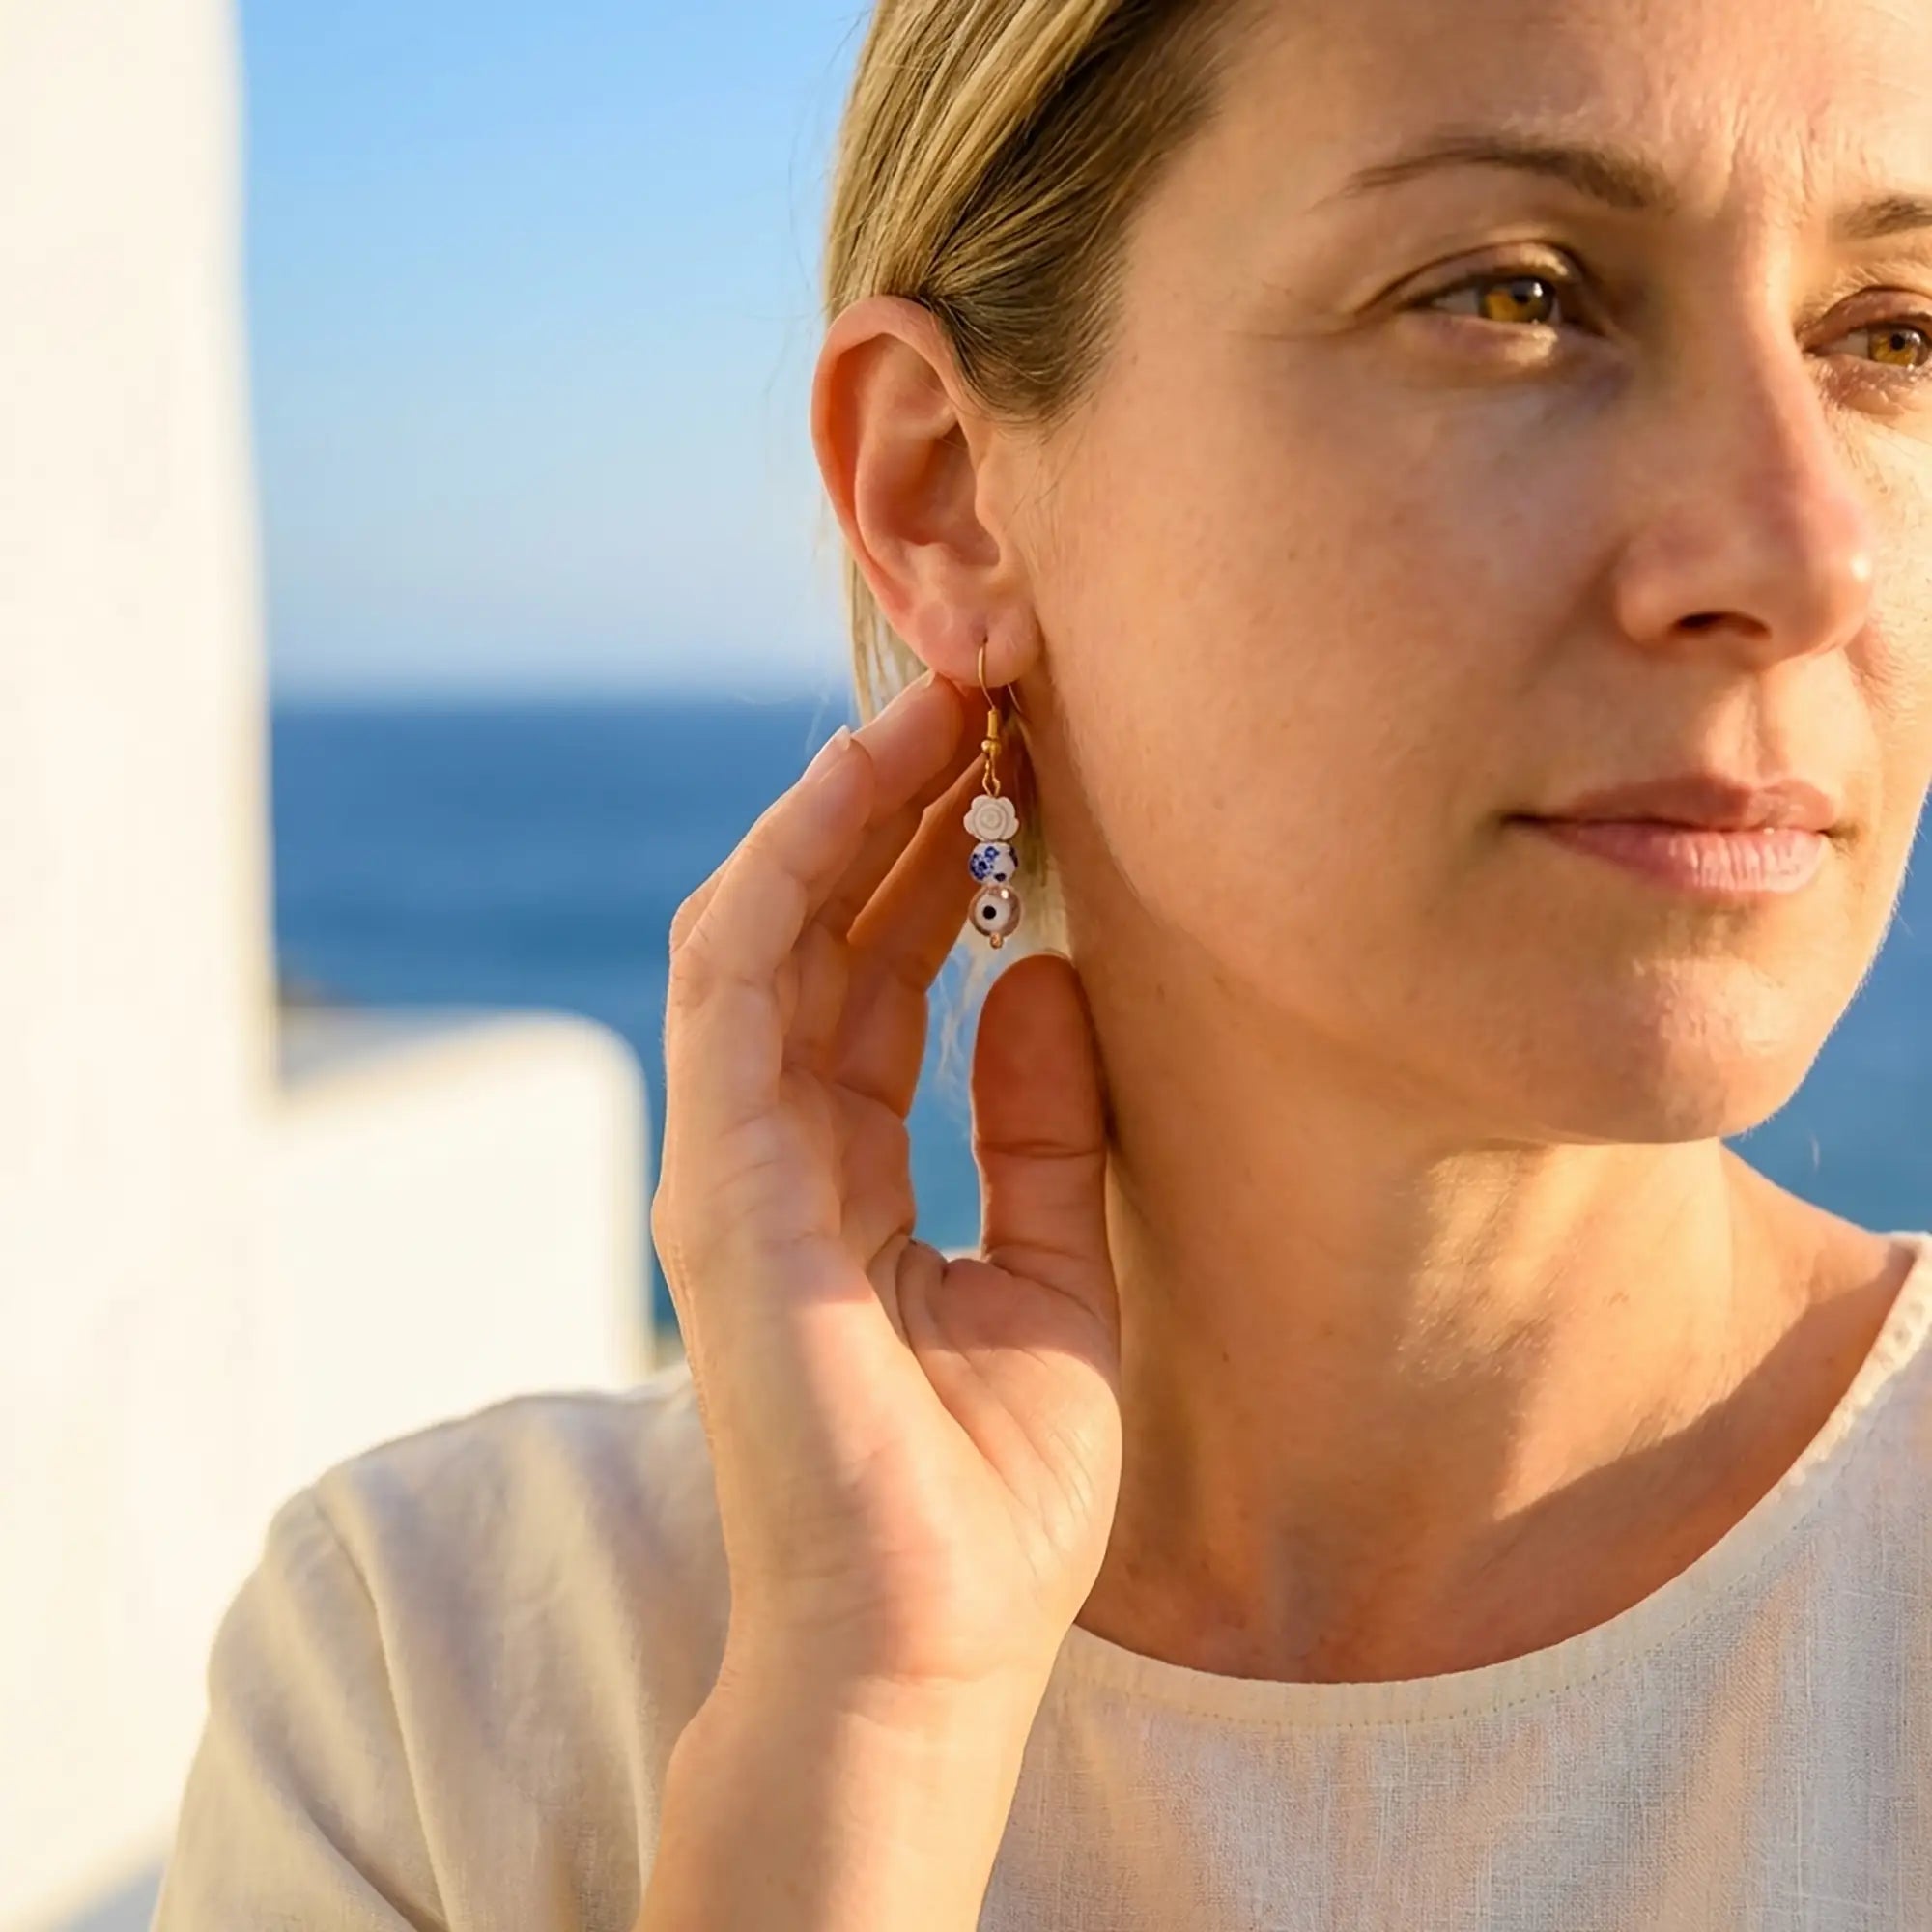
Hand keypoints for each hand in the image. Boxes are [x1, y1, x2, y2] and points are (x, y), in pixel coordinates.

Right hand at [651, 670, 1122, 1703]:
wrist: (925, 1653)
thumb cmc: (983, 1496)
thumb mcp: (1051, 1275)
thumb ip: (1037, 1130)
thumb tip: (1043, 975)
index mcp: (842, 1179)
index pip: (866, 980)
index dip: (929, 863)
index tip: (1010, 763)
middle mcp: (768, 1156)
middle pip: (812, 933)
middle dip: (886, 806)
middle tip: (975, 689)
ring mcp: (729, 1168)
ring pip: (758, 930)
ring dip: (834, 809)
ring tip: (933, 703)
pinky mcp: (718, 1187)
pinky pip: (732, 988)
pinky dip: (785, 873)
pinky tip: (858, 788)